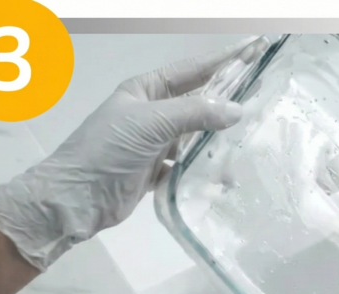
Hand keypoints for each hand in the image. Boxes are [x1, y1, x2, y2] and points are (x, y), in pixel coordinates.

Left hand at [0, 36, 268, 270]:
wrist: (77, 197)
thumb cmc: (109, 150)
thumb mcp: (152, 122)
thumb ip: (196, 114)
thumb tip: (238, 110)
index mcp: (145, 91)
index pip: (191, 70)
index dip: (222, 61)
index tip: (252, 51)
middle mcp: (150, 113)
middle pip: (196, 102)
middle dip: (225, 101)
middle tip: (260, 96)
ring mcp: (153, 143)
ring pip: (194, 137)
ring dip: (217, 140)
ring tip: (248, 140)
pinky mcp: (155, 172)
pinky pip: (187, 167)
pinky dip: (203, 171)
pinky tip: (224, 176)